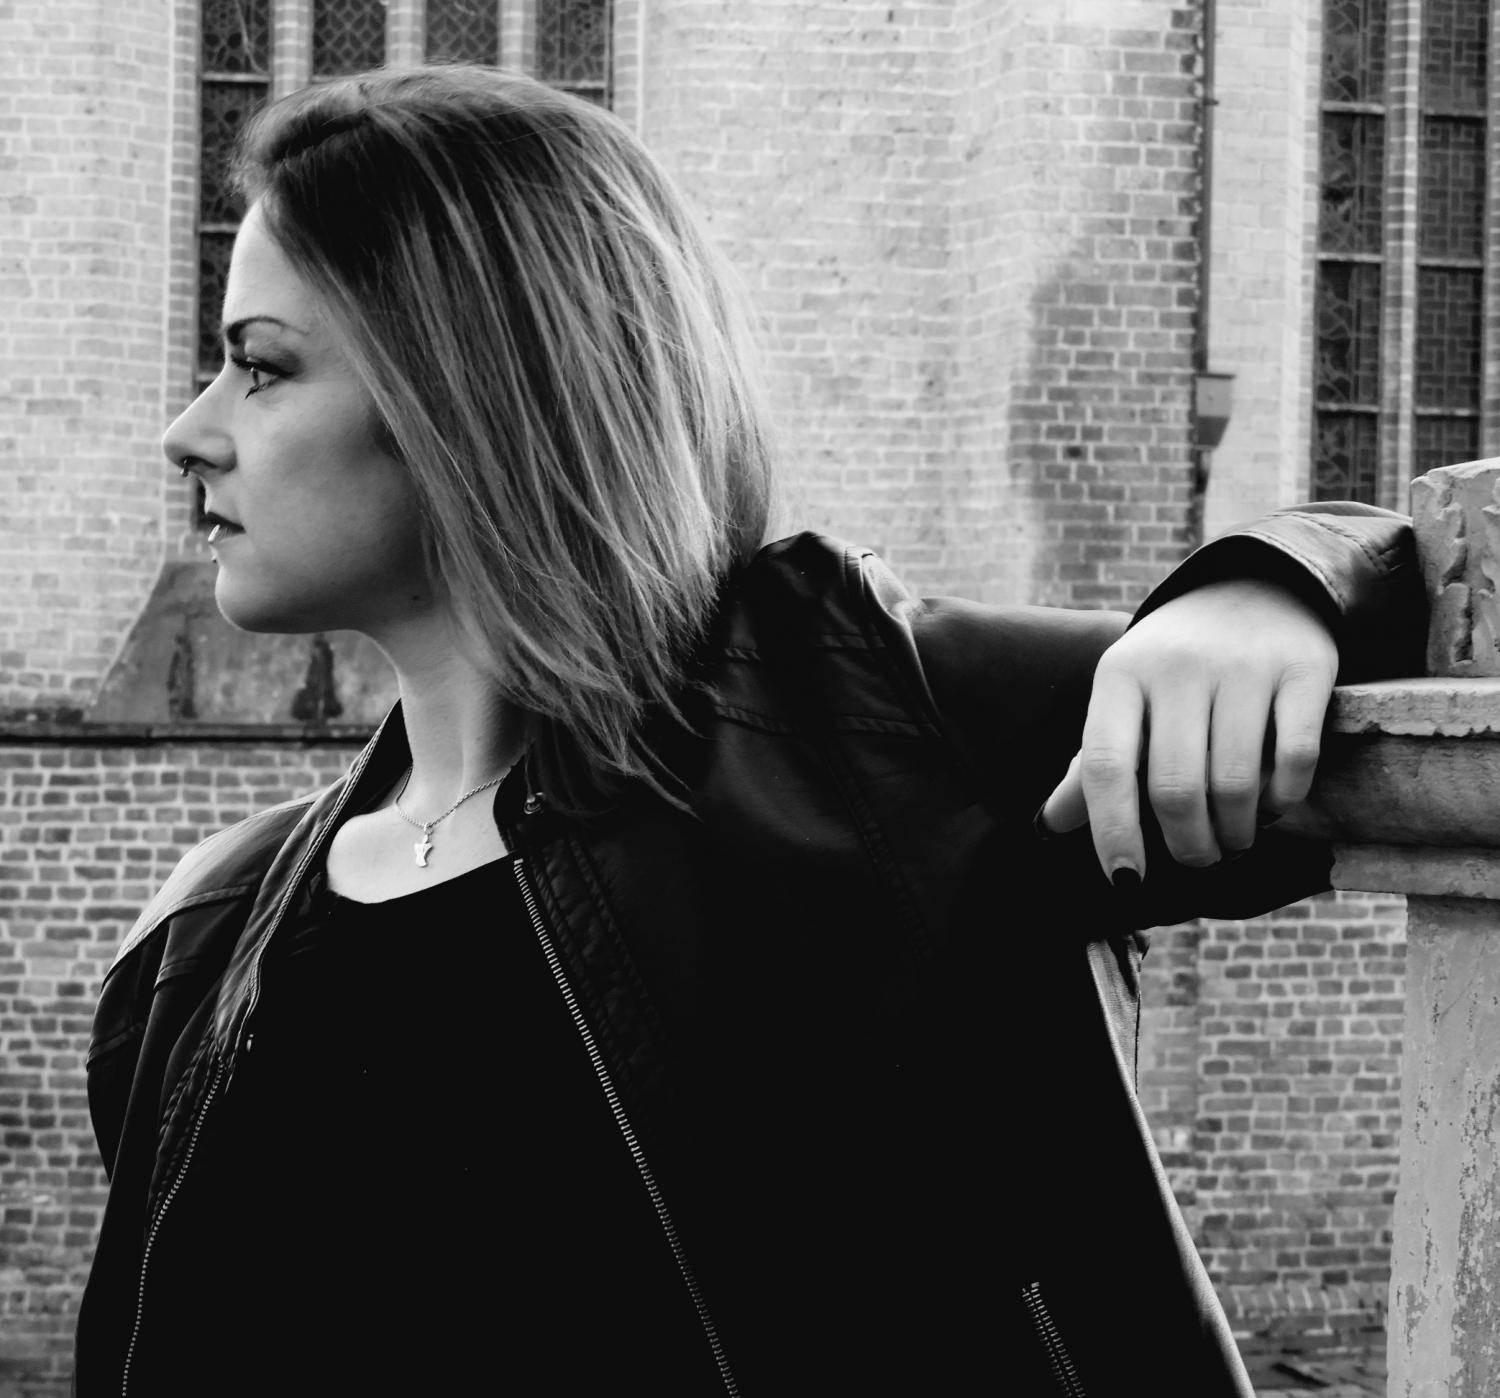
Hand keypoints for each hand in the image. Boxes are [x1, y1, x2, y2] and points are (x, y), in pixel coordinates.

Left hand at [1037, 579, 1338, 882]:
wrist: (1256, 587)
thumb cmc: (1175, 666)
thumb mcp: (1125, 699)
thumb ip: (1092, 765)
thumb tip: (1048, 826)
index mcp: (1120, 675)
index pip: (1106, 765)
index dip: (1113, 830)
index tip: (1127, 880)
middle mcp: (1177, 666)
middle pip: (1175, 788)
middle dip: (1188, 845)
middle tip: (1198, 859)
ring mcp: (1242, 665)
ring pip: (1235, 784)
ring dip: (1236, 833)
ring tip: (1233, 839)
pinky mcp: (1303, 667)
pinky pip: (1294, 760)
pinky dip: (1282, 799)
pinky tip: (1271, 806)